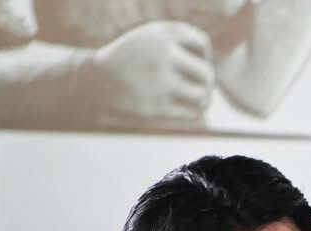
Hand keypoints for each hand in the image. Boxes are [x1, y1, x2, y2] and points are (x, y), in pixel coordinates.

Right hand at [89, 21, 214, 124]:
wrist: (96, 82)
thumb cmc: (131, 58)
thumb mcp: (151, 35)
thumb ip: (182, 36)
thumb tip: (214, 57)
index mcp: (162, 36)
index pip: (202, 44)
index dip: (203, 54)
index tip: (192, 60)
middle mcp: (163, 57)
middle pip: (207, 74)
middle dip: (206, 81)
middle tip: (199, 85)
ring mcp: (160, 83)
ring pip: (203, 96)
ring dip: (203, 98)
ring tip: (195, 97)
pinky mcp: (156, 108)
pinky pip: (192, 114)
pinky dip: (193, 112)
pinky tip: (185, 108)